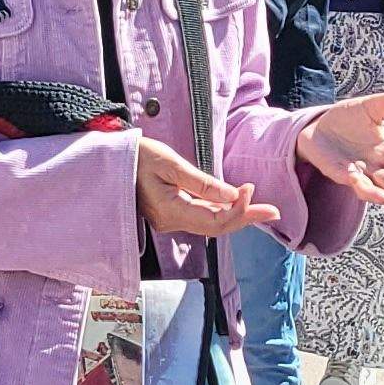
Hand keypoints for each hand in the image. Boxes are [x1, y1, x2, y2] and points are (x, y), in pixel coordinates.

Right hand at [136, 136, 277, 236]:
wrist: (110, 162)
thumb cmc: (136, 156)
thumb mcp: (170, 163)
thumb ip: (201, 182)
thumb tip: (232, 195)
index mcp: (169, 210)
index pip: (213, 219)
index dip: (237, 209)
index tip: (251, 188)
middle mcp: (170, 222)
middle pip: (216, 228)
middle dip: (246, 218)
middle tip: (274, 211)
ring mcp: (170, 220)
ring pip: (210, 225)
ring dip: (237, 217)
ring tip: (263, 209)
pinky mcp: (170, 214)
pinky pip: (201, 218)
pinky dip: (222, 212)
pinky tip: (238, 205)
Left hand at [298, 85, 383, 206]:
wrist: (320, 126)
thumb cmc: (350, 119)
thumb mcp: (371, 107)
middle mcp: (372, 165)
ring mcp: (354, 171)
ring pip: (367, 185)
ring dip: (373, 192)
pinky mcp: (334, 170)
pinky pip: (343, 176)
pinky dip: (350, 178)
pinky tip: (354, 178)